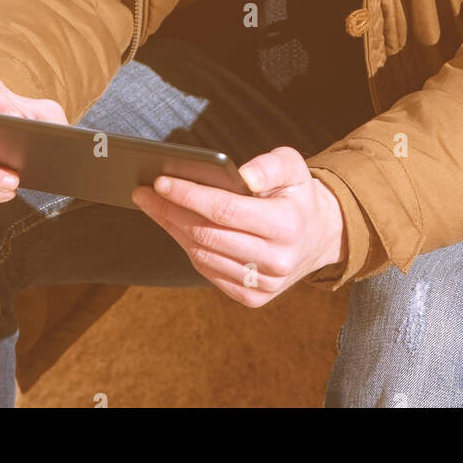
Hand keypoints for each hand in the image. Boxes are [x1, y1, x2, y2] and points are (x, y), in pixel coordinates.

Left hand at [131, 145, 346, 306]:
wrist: (318, 237)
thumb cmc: (296, 195)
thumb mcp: (293, 167)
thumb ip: (269, 165)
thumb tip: (242, 175)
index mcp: (286, 225)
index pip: (225, 210)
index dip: (189, 195)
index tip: (160, 180)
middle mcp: (276, 260)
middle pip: (207, 235)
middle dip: (170, 211)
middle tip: (144, 191)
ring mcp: (264, 285)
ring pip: (203, 255)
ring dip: (172, 229)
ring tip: (153, 206)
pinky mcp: (253, 298)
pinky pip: (208, 272)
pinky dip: (187, 248)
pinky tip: (175, 227)